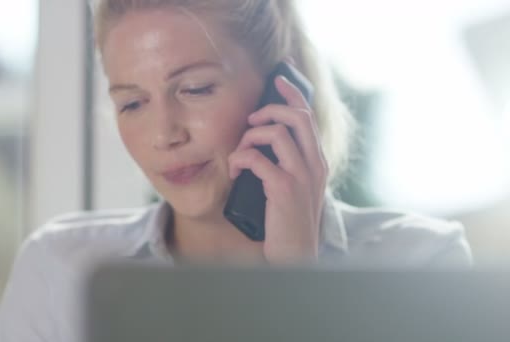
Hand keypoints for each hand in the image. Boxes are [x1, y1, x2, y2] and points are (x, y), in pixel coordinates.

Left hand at [228, 75, 327, 264]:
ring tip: (240, 153)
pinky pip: (257, 159)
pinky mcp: (283, 189)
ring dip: (250, 137)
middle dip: (269, 108)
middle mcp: (314, 164)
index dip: (293, 94)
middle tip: (250, 119)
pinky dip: (240, 159)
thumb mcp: (293, 189)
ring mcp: (301, 176)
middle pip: (297, 116)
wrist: (295, 256)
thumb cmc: (288, 222)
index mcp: (317, 162)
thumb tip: (259, 144)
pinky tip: (235, 172)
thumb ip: (285, 165)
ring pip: (277, 132)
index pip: (308, 117)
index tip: (279, 78)